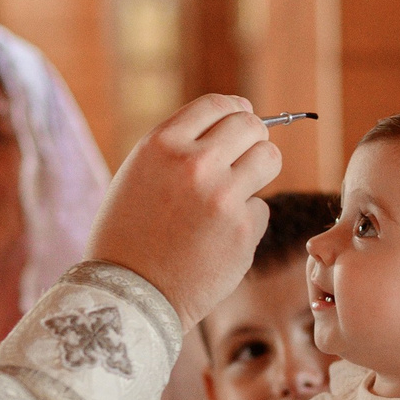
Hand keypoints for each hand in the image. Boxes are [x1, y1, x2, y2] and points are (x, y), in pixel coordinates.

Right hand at [85, 94, 282, 327]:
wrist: (129, 294)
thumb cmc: (130, 235)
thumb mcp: (139, 174)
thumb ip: (179, 148)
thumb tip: (232, 123)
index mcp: (162, 144)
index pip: (218, 105)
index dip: (237, 110)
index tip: (244, 118)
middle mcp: (194, 164)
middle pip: (251, 127)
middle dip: (255, 138)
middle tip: (248, 154)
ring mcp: (222, 197)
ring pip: (269, 160)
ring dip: (260, 171)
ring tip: (240, 190)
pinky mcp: (242, 231)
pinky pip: (260, 209)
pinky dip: (246, 220)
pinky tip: (219, 237)